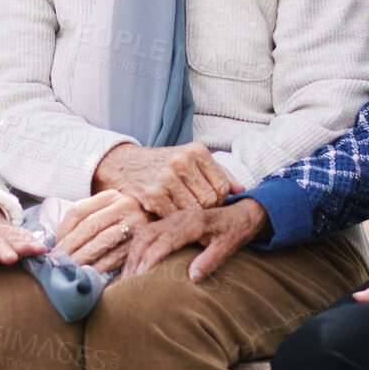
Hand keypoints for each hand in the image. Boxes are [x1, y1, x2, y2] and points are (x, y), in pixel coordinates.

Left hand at [53, 190, 149, 273]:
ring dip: (84, 256)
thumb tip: (58, 239)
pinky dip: (102, 265)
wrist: (165, 220)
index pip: (78, 210)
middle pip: (89, 226)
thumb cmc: (128, 220)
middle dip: (70, 246)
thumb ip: (88, 218)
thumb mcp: (109, 210)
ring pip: (103, 240)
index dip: (63, 230)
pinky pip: (118, 255)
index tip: (54, 246)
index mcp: (110, 196)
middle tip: (57, 261)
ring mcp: (135, 222)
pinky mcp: (143, 240)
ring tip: (70, 268)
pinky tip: (90, 273)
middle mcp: (124, 205)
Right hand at [93, 141, 243, 217]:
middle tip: (194, 209)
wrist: (125, 165)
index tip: (208, 202)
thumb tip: (243, 190)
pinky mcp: (153, 193)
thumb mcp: (192, 160)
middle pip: (210, 200)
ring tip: (181, 211)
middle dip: (205, 209)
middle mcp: (183, 161)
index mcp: (197, 151)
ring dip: (189, 215)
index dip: (219, 199)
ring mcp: (167, 177)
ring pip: (194, 210)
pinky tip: (168, 212)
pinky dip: (173, 218)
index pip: (223, 186)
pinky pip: (175, 216)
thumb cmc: (164, 165)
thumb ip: (219, 173)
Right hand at [124, 200, 268, 282]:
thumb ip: (210, 260)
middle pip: (147, 237)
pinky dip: (136, 250)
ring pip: (143, 235)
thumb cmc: (234, 231)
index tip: (140, 276)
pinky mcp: (167, 223)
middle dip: (135, 260)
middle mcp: (177, 219)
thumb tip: (192, 277)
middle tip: (126, 283)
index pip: (164, 241)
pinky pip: (145, 234)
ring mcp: (170, 219)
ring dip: (132, 256)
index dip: (151, 258)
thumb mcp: (228, 247)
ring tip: (125, 278)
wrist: (240, 213)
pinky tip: (131, 266)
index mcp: (191, 223)